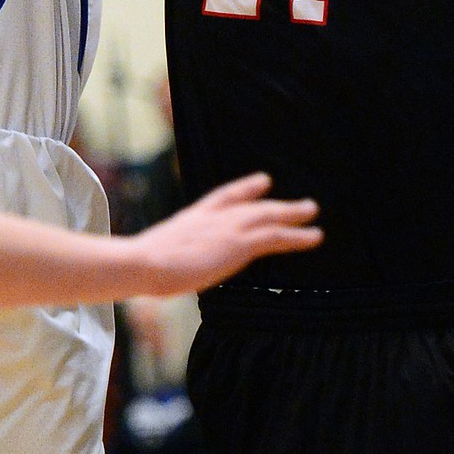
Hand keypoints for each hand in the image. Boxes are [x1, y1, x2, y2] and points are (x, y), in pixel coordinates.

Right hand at [134, 173, 319, 293]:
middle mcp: (213, 216)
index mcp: (193, 216)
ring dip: (293, 213)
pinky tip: (315, 236)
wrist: (145, 262)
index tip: (263, 181)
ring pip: (269, 216)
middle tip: (299, 201)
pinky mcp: (239, 244)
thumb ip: (164, 257)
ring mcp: (227, 228)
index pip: (224, 196)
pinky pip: (276, 236)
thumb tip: (154, 271)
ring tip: (312, 211)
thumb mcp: (153, 256)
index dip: (245, 189)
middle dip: (276, 202)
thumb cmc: (139, 265)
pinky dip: (298, 236)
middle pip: (252, 205)